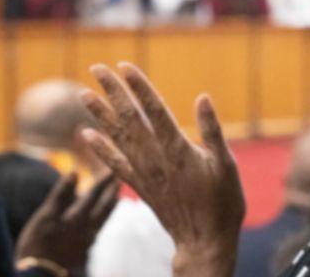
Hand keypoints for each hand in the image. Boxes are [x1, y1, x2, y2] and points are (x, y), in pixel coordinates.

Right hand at [14, 172, 120, 273]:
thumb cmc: (39, 245)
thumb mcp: (46, 217)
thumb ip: (61, 195)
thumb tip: (75, 172)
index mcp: (78, 218)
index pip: (94, 195)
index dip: (103, 181)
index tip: (113, 169)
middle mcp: (87, 231)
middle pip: (104, 209)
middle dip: (112, 194)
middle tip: (121, 181)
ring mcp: (85, 244)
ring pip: (102, 222)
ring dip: (109, 208)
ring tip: (116, 200)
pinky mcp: (81, 254)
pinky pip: (95, 233)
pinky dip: (99, 224)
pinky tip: (96, 226)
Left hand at [80, 63, 244, 275]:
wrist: (205, 242)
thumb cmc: (222, 203)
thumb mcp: (226, 165)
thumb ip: (213, 131)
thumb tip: (203, 97)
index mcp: (178, 149)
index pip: (154, 110)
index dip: (139, 87)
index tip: (124, 66)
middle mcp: (156, 158)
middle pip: (130, 118)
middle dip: (112, 92)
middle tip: (96, 68)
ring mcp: (145, 173)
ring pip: (117, 138)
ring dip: (100, 115)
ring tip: (83, 94)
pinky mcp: (140, 187)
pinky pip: (115, 164)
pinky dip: (100, 149)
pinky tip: (87, 135)